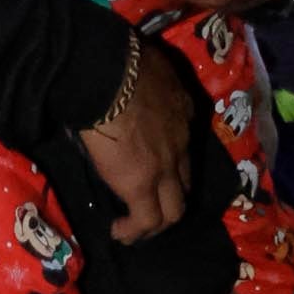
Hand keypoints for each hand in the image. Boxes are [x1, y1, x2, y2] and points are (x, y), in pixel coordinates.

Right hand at [77, 43, 193, 241]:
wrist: (108, 75)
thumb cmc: (120, 61)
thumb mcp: (147, 65)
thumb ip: (147, 80)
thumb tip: (130, 82)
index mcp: (182, 111)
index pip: (184, 145)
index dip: (173, 160)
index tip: (155, 166)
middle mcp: (181, 143)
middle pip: (185, 181)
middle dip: (171, 197)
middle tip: (150, 203)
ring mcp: (164, 167)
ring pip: (173, 210)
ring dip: (156, 223)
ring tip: (135, 229)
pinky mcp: (141, 186)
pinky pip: (145, 221)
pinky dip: (133, 232)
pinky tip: (118, 233)